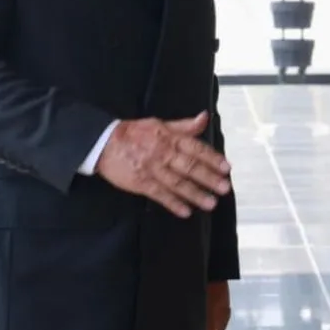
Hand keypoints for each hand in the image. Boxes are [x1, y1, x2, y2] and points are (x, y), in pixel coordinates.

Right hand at [95, 112, 231, 217]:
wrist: (103, 142)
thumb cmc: (134, 133)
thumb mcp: (160, 124)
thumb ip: (184, 126)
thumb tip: (204, 118)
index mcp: (169, 138)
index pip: (195, 148)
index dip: (212, 158)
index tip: (226, 167)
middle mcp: (162, 153)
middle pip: (189, 167)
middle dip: (209, 178)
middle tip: (224, 187)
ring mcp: (151, 169)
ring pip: (177, 183)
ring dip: (195, 194)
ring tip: (211, 203)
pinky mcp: (140, 183)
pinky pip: (159, 194)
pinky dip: (173, 203)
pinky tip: (186, 211)